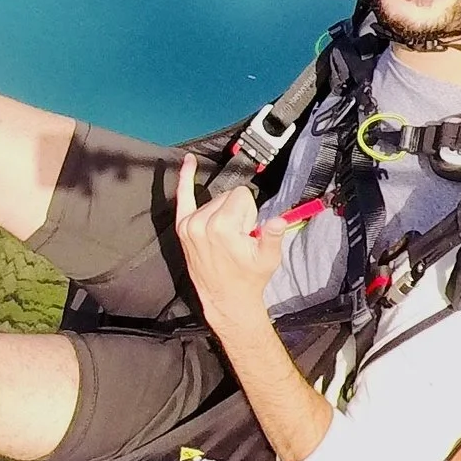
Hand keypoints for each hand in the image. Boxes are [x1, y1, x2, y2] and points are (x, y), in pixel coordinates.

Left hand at [174, 150, 307, 329]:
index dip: (250, 212)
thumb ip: (273, 236)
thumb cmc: (248, 279)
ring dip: (224, 213)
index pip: (241, 195)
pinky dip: (185, 178)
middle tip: (240, 237)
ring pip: (214, 199)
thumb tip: (278, 221)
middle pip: (228, 196)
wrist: (226, 299)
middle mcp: (201, 223)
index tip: (249, 231)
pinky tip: (189, 162)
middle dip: (238, 212)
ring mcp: (189, 225)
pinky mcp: (182, 227)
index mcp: (222, 227)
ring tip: (227, 238)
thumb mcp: (268, 258)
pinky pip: (183, 196)